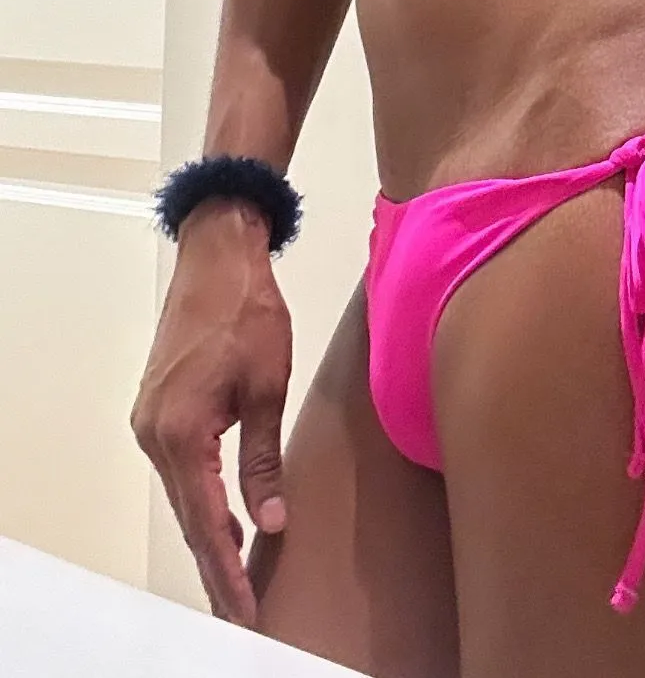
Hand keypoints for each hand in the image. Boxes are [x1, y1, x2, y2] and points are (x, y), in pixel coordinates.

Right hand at [130, 199, 292, 623]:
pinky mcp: (157, 411)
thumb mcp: (267, 385)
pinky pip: (180, 471)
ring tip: (238, 581)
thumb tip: (269, 521)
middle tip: (243, 613)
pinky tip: (224, 521)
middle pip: (188, 517)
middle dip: (216, 567)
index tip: (246, 610)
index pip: (206, 522)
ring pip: (183, 496)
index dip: (228, 570)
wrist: (219, 256)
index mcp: (181, 432)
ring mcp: (150, 422)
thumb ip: (263, 460)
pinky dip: (200, 501)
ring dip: (209, 535)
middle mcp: (155, 434)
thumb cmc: (246, 309)